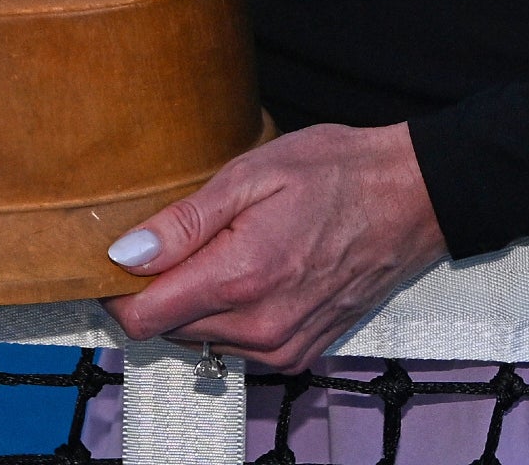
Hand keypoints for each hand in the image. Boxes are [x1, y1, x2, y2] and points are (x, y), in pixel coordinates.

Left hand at [105, 124, 446, 372]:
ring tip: (221, 250)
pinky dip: (228, 318)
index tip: (120, 257)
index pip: (142, 317)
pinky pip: (237, 348)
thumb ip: (185, 222)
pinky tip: (250, 273)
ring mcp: (282, 347)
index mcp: (240, 278)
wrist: (411, 199)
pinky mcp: (299, 354)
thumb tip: (123, 254)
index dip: (116, 290)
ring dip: (194, 305)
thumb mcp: (253, 174)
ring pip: (200, 341)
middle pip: (166, 330)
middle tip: (176, 239)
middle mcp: (259, 328)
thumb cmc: (335, 173)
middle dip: (157, 292)